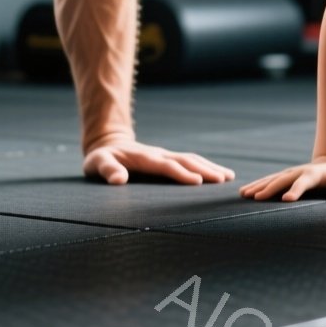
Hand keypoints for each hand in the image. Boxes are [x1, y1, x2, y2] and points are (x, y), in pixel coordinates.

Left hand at [82, 136, 234, 184]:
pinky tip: (219, 175)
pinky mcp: (169, 158)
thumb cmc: (101, 159)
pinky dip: (206, 166)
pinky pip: (190, 161)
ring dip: (210, 167)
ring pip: (192, 158)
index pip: (166, 166)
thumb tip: (118, 180)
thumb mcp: (97, 164)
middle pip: (186, 160)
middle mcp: (159, 154)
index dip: (181, 173)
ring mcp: (165, 155)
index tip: (198, 182)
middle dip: (205, 169)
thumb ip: (107, 170)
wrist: (107, 144)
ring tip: (228, 177)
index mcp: (144, 157)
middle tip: (224, 180)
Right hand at [239, 157, 325, 201]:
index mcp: (313, 174)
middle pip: (282, 180)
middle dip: (269, 188)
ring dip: (258, 186)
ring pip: (271, 179)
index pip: (303, 182)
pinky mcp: (284, 176)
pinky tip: (245, 192)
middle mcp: (298, 172)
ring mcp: (290, 173)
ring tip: (244, 194)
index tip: (286, 200)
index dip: (295, 190)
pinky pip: (269, 180)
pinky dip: (257, 185)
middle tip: (256, 198)